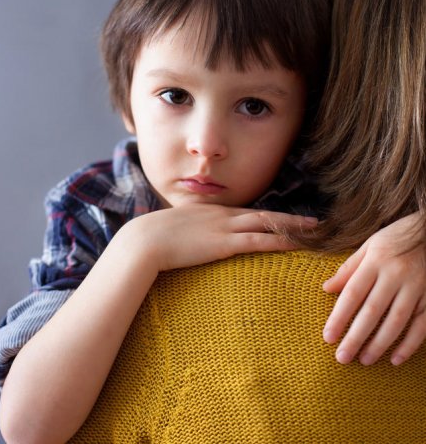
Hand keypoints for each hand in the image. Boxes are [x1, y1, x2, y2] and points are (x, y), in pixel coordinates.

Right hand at [131, 204, 317, 271]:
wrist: (143, 241)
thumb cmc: (150, 241)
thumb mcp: (170, 233)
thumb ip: (184, 237)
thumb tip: (184, 247)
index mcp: (208, 213)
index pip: (245, 214)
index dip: (267, 218)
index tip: (283, 221)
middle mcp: (221, 215)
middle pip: (263, 214)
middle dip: (290, 218)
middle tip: (316, 222)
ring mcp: (224, 227)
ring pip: (267, 223)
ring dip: (294, 226)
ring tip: (317, 230)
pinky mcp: (224, 243)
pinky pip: (260, 240)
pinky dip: (282, 240)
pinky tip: (299, 244)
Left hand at [322, 213, 425, 365]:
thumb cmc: (396, 239)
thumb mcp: (368, 246)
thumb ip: (348, 269)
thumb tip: (326, 288)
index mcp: (375, 262)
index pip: (352, 294)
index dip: (339, 317)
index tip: (328, 337)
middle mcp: (396, 275)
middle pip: (372, 311)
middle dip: (356, 337)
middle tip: (342, 358)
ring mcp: (417, 286)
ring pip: (396, 321)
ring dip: (380, 344)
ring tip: (364, 360)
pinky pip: (422, 324)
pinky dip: (410, 344)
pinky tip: (396, 359)